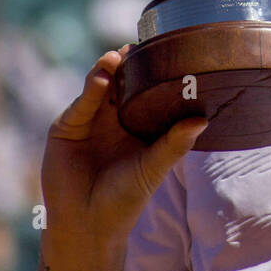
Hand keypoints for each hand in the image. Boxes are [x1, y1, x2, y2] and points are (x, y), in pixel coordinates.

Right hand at [41, 47, 206, 246]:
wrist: (88, 224)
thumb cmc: (125, 199)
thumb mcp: (153, 168)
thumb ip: (175, 144)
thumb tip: (203, 120)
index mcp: (136, 125)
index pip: (145, 91)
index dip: (153, 73)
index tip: (166, 51)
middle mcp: (112, 118)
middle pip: (121, 82)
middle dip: (129, 64)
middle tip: (139, 46)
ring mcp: (89, 120)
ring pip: (100, 87)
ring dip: (108, 70)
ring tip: (118, 56)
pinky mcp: (67, 127)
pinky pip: (82, 104)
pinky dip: (91, 90)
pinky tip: (102, 78)